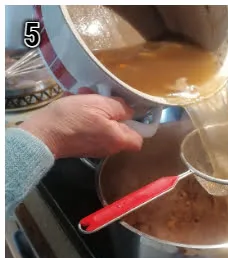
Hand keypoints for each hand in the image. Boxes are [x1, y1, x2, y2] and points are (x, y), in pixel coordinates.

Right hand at [19, 93, 142, 159]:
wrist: (45, 133)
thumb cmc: (75, 118)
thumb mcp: (100, 104)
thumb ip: (120, 107)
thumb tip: (129, 111)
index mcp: (119, 140)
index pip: (138, 139)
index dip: (136, 125)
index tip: (128, 111)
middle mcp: (110, 148)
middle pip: (118, 128)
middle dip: (109, 109)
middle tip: (97, 95)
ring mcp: (95, 147)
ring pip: (102, 125)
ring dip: (93, 108)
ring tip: (81, 94)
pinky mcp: (81, 145)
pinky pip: (88, 127)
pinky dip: (83, 115)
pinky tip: (72, 102)